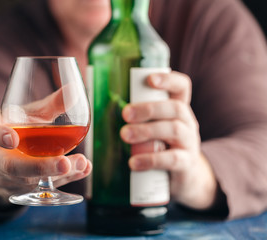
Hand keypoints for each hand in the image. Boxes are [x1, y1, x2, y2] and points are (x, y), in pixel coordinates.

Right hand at [0, 110, 91, 207]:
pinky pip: (44, 188)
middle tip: (64, 163)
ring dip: (58, 175)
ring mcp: (9, 177)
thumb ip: (50, 104)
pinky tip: (84, 170)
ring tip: (82, 164)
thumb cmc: (18, 128)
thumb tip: (74, 90)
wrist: (1, 157)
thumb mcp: (28, 114)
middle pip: (13, 166)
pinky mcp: (23, 189)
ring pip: (30, 181)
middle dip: (40, 166)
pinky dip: (66, 180)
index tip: (12, 138)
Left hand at [120, 71, 217, 209]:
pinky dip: (150, 159)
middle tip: (125, 114)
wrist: (183, 176)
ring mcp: (189, 143)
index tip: (149, 80)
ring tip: (125, 135)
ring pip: (174, 130)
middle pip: (175, 108)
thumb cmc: (160, 145)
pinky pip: (172, 159)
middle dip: (148, 108)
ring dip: (146, 131)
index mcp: (178, 108)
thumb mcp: (153, 127)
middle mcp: (187, 122)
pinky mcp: (186, 164)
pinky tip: (133, 162)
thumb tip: (103, 105)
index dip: (168, 80)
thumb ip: (138, 117)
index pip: (181, 86)